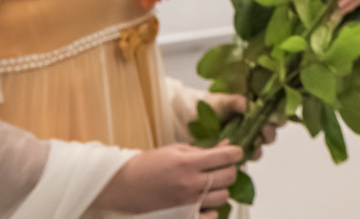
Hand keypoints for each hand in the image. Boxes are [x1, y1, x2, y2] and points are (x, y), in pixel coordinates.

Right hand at [94, 143, 242, 216]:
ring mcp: (188, 203)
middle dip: (229, 169)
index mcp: (188, 163)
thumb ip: (204, 150)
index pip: (227, 157)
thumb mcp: (176, 150)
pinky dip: (212, 209)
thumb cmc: (148, 165)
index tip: (235, 152)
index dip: (236, 153)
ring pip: (224, 196)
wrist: (124, 186)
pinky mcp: (183, 217)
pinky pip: (212, 216)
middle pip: (229, 177)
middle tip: (221, 167)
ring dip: (220, 188)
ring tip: (210, 183)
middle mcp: (190, 184)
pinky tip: (204, 201)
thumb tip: (228, 147)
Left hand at [205, 93, 279, 159]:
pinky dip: (240, 163)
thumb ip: (237, 102)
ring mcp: (242, 145)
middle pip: (269, 136)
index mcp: (254, 114)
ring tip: (249, 146)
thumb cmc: (208, 107)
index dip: (277, 119)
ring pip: (257, 151)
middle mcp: (252, 131)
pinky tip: (236, 159)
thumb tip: (250, 106)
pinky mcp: (230, 159)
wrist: (186, 120)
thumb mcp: (222, 101)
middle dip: (268, 134)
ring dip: (256, 149)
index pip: (274, 117)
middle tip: (263, 131)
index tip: (273, 119)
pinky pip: (240, 164)